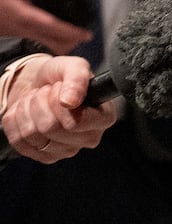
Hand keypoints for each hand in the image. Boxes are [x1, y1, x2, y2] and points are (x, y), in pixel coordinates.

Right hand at [0, 0, 93, 53]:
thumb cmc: (4, 5)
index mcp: (25, 16)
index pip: (52, 26)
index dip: (71, 31)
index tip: (85, 32)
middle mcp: (24, 33)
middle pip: (55, 44)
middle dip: (73, 41)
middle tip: (84, 35)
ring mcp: (23, 44)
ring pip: (50, 52)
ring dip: (66, 47)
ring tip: (76, 38)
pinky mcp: (23, 51)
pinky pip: (44, 55)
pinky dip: (56, 50)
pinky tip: (62, 43)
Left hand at [2, 55, 116, 161]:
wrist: (39, 85)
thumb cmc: (59, 76)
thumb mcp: (71, 66)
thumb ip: (77, 78)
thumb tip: (70, 102)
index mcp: (104, 117)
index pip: (74, 122)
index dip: (57, 102)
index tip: (59, 87)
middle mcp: (90, 138)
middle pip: (50, 128)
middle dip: (39, 102)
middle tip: (44, 93)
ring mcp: (68, 151)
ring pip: (31, 134)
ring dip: (26, 110)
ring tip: (36, 102)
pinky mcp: (47, 158)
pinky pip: (18, 141)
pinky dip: (15, 122)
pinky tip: (27, 115)